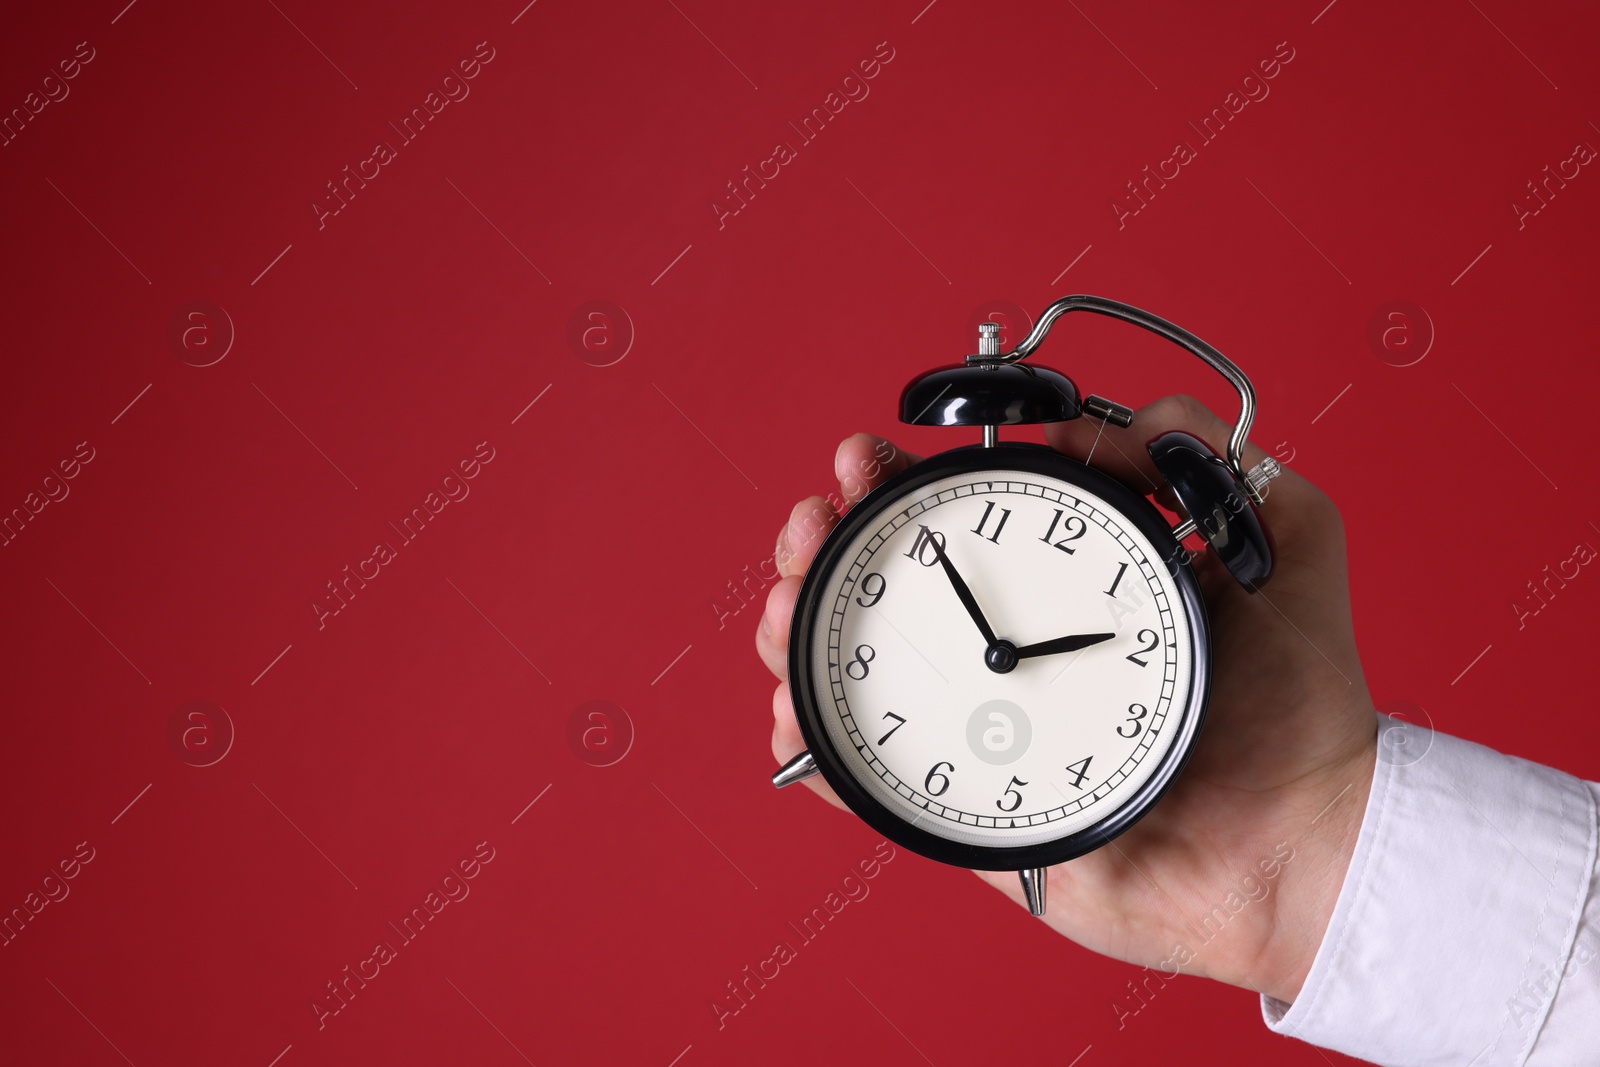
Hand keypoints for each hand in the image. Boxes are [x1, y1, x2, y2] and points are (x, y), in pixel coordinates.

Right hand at [755, 398, 1377, 1004]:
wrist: (1304, 846)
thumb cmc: (1298, 708)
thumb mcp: (1280, 542)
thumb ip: (1208, 457)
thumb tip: (1103, 419)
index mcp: (1064, 593)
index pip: (954, 524)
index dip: (894, 485)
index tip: (867, 459)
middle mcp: (1011, 660)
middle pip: (883, 593)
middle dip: (824, 549)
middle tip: (813, 527)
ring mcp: (984, 739)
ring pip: (860, 677)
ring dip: (800, 635)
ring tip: (788, 608)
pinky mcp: (973, 820)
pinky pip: (874, 790)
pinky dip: (817, 758)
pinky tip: (791, 723)